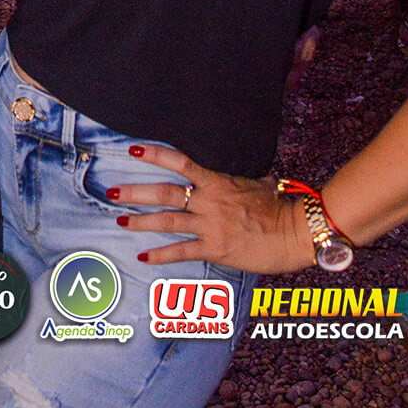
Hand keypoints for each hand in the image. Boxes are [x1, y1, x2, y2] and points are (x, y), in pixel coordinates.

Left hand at [108, 144, 313, 274]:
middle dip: (135, 192)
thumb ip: (242, 183)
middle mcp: (209, 201)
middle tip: (111, 191)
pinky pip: (182, 251)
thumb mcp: (258, 185)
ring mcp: (211, 226)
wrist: (296, 231)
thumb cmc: (280, 206)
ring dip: (141, 221)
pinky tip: (143, 256)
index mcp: (218, 182)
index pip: (180, 162)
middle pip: (165, 193)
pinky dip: (161, 254)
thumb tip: (246, 180)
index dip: (155, 155)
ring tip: (120, 220)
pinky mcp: (216, 249)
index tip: (134, 151)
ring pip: (168, 221)